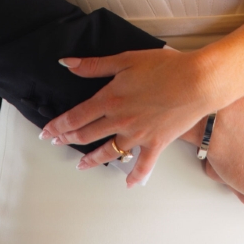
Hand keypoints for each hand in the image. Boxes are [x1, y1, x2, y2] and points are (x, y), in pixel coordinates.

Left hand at [39, 49, 208, 187]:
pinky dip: (136, 176)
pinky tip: (130, 183)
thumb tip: (67, 64)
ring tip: (81, 165)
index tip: (47, 132)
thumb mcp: (125, 59)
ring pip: (110, 151)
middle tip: (56, 143)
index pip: (76, 115)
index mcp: (110, 99)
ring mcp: (138, 135)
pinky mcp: (157, 143)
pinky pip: (144, 165)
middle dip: (69, 139)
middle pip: (88, 133)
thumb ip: (94, 65)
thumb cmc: (163, 66)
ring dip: (93, 159)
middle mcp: (120, 120)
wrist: (196, 81)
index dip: (59, 124)